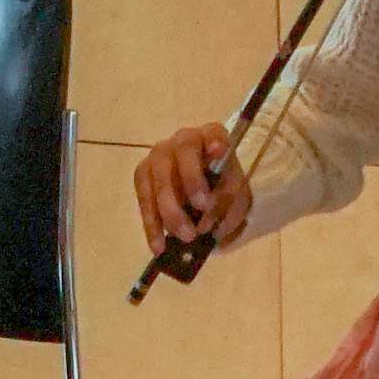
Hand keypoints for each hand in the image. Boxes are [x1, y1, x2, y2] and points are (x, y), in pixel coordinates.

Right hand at [132, 122, 247, 259]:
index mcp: (212, 136)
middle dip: (191, 181)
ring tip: (185, 237)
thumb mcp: (235, 195)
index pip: (214, 133)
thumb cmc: (222, 187)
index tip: (219, 152)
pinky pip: (145, 199)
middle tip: (202, 209)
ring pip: (159, 178)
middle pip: (183, 153)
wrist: (203, 193)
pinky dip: (152, 224)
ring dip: (170, 210)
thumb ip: (225, 203)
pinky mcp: (143, 176)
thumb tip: (202, 223)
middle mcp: (183, 140)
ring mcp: (158, 156)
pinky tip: (158, 246)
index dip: (215, 142)